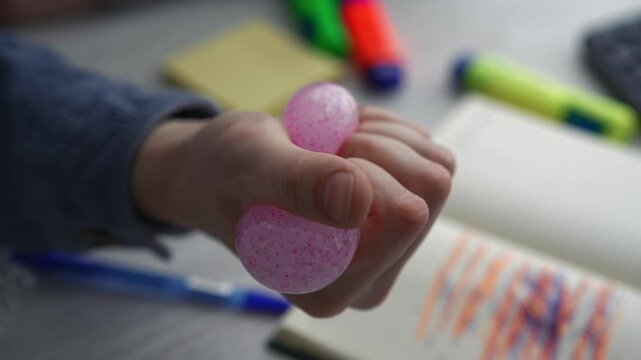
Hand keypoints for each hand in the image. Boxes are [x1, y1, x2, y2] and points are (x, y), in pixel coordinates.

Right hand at [133, 106, 453, 316]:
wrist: (228, 170)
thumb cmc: (227, 173)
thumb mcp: (248, 166)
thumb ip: (295, 184)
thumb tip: (356, 204)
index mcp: (331, 288)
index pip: (405, 218)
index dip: (365, 170)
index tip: (321, 158)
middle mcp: (372, 277)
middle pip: (430, 191)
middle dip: (373, 150)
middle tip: (322, 150)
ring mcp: (394, 247)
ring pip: (437, 169)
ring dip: (381, 139)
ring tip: (330, 148)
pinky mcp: (406, 213)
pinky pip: (430, 154)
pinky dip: (389, 133)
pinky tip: (346, 143)